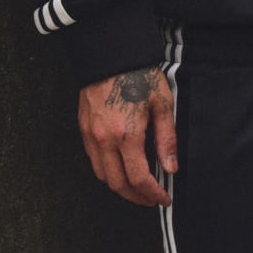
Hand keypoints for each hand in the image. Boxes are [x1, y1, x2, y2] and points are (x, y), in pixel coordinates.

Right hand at [78, 66, 177, 207]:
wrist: (110, 54)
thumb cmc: (138, 75)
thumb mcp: (162, 104)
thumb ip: (166, 140)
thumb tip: (170, 168)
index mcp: (127, 134)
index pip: (139, 178)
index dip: (153, 193)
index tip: (163, 198)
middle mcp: (104, 139)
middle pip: (118, 184)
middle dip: (136, 197)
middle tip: (151, 199)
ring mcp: (90, 135)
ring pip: (102, 175)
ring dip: (120, 187)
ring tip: (137, 187)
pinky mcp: (83, 128)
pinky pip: (93, 160)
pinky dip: (107, 171)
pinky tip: (120, 167)